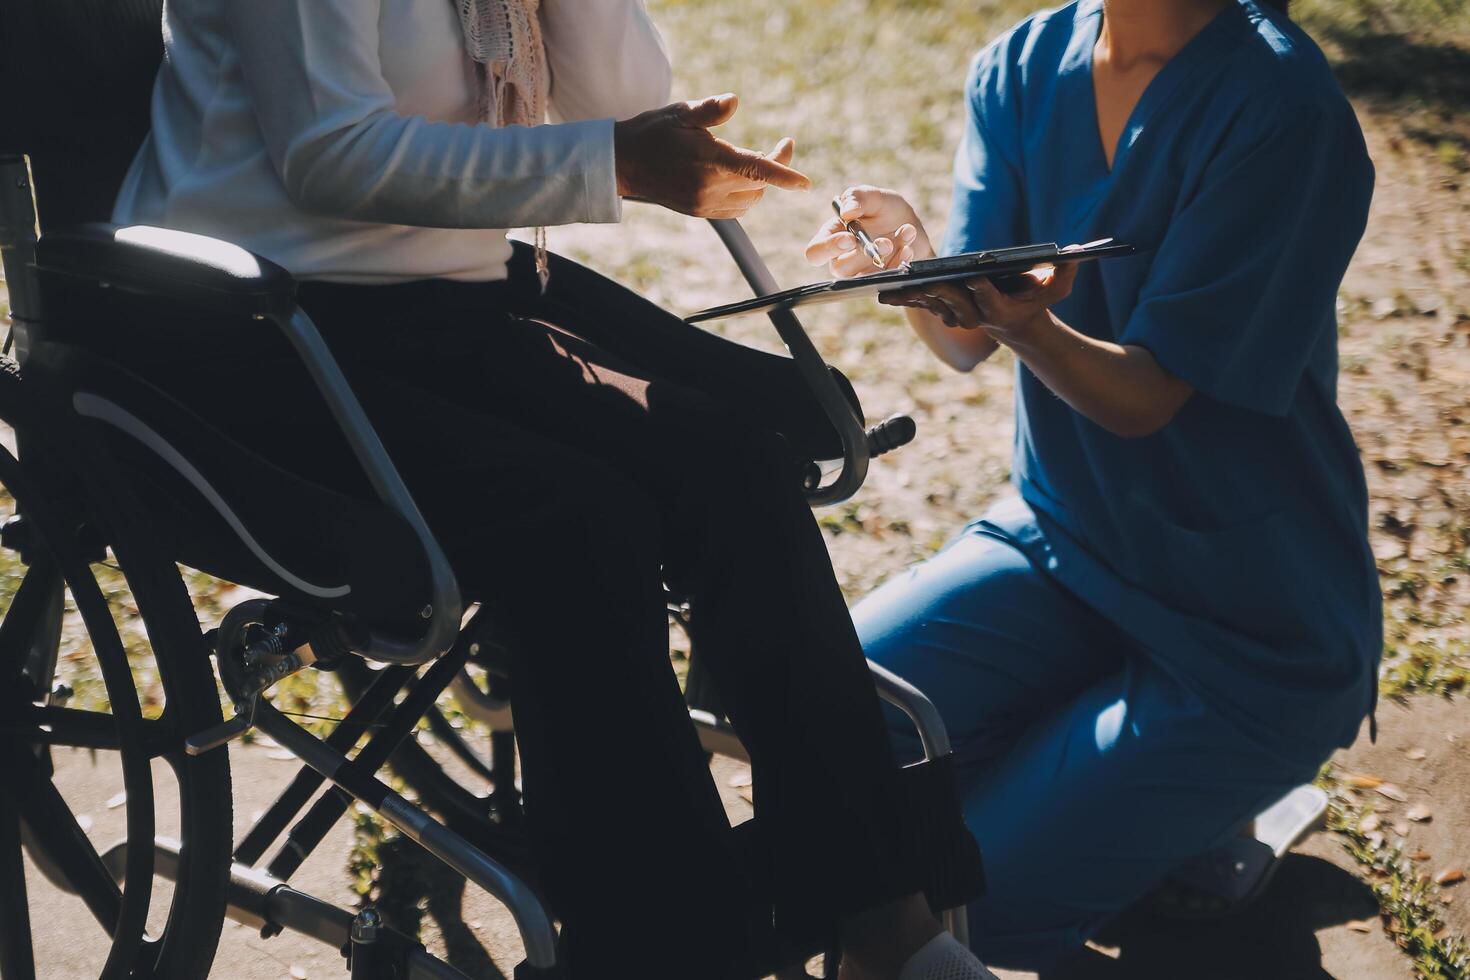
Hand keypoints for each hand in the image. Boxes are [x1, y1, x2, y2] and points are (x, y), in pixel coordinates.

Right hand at [613, 94, 809, 217]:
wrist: (624, 163)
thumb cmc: (653, 132)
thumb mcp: (680, 113)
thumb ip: (709, 109)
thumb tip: (734, 101)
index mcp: (709, 161)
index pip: (756, 169)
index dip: (784, 175)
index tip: (805, 184)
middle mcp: (709, 187)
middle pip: (759, 183)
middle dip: (777, 165)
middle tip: (784, 144)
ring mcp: (704, 203)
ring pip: (751, 199)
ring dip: (761, 182)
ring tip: (758, 159)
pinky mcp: (700, 212)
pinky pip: (737, 209)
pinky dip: (747, 195)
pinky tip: (743, 178)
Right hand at [804, 185, 934, 277]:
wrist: (910, 226)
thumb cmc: (884, 209)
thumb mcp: (874, 196)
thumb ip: (858, 197)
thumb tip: (847, 212)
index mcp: (831, 237)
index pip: (815, 252)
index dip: (828, 249)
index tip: (850, 238)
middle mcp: (841, 259)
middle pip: (840, 269)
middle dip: (864, 254)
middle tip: (886, 241)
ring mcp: (860, 273)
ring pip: (866, 276)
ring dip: (888, 255)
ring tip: (906, 231)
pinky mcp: (879, 281)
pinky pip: (887, 279)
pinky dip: (901, 260)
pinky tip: (909, 245)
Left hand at [880, 263, 1076, 337]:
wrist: (1016, 324)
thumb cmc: (1037, 300)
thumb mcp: (1056, 286)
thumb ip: (1067, 270)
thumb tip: (1078, 252)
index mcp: (1001, 309)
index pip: (990, 296)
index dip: (981, 287)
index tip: (973, 276)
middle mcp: (976, 315)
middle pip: (955, 301)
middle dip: (938, 290)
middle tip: (920, 279)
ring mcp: (958, 315)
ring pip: (932, 305)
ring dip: (910, 297)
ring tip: (887, 289)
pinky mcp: (944, 310)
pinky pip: (921, 304)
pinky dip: (903, 298)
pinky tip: (881, 292)